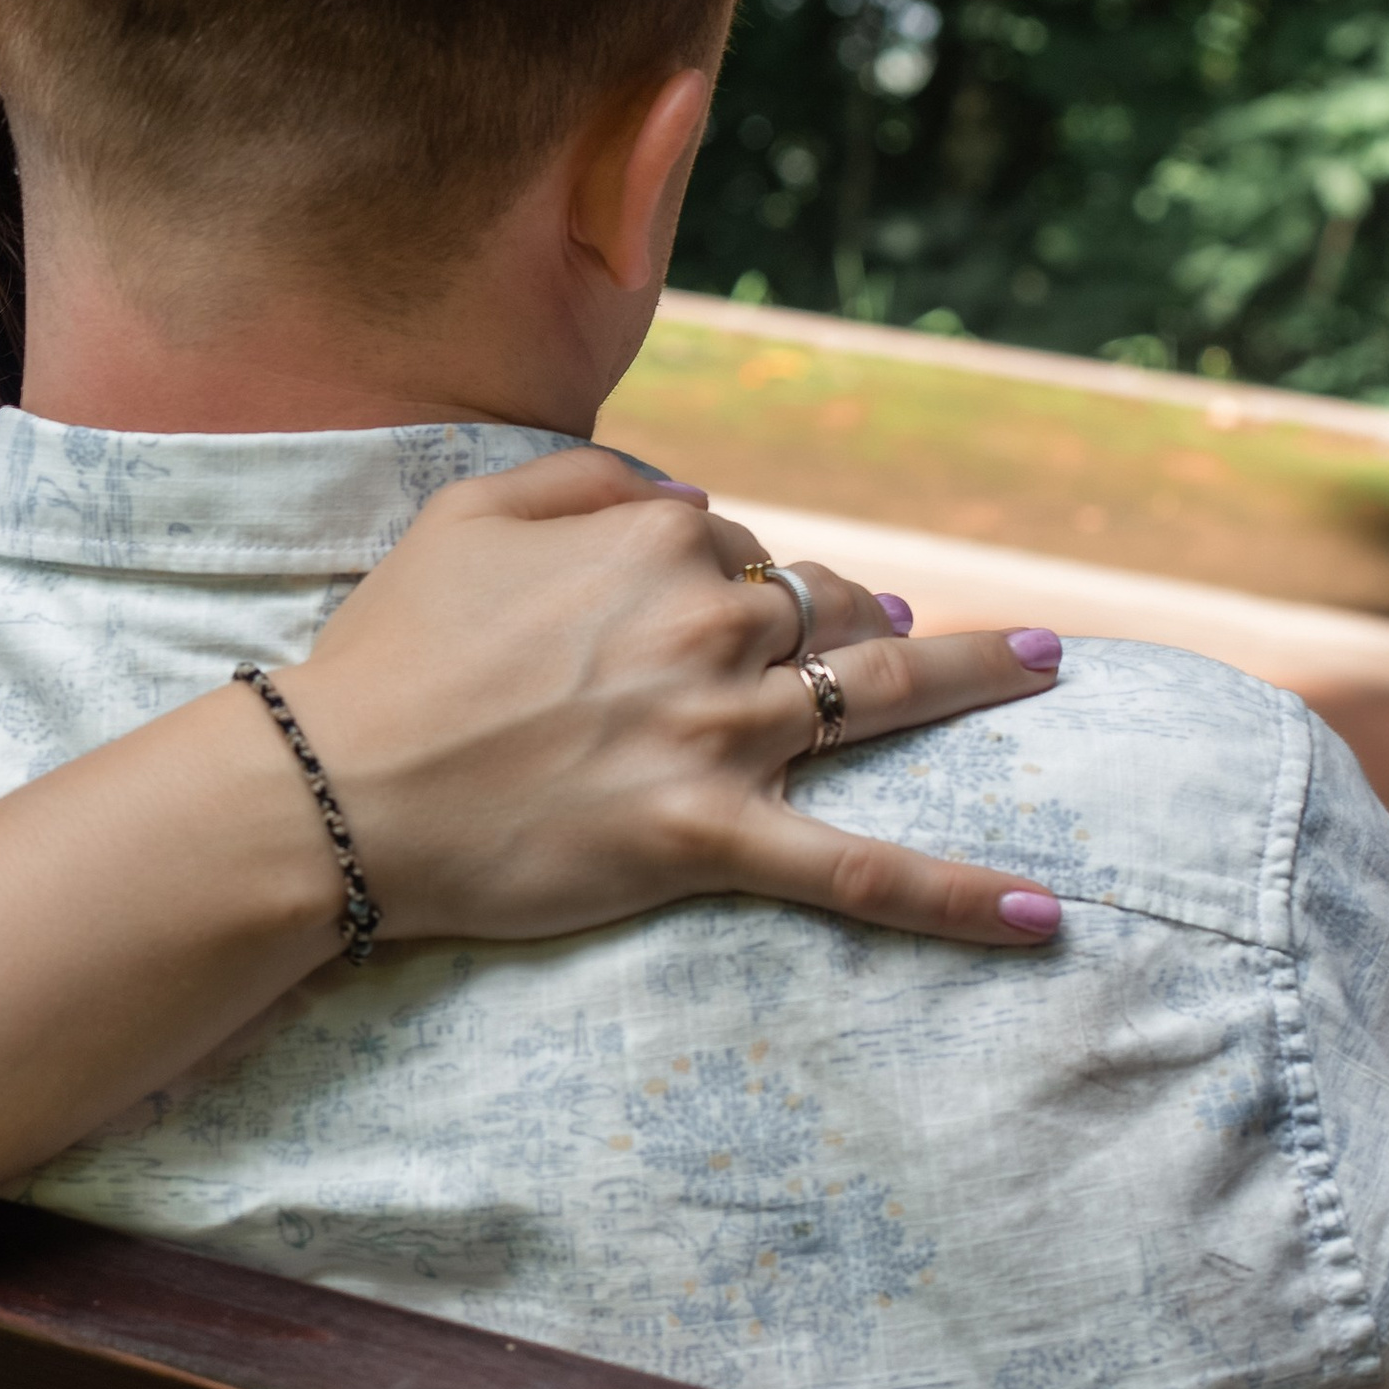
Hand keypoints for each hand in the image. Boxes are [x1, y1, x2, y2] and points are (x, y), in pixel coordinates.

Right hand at [285, 449, 1063, 953]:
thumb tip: (684, 492)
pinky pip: (856, 871)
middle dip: (856, 609)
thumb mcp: (468, 509)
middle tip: (888, 619)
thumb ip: (584, 476)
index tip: (695, 601)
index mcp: (650, 540)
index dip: (722, 568)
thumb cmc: (391, 651)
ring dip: (974, 674)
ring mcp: (718, 734)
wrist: (339, 787)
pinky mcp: (710, 839)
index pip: (731, 540)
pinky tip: (1042, 912)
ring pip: (875, 696)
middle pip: (822, 604)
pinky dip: (954, 894)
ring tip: (1049, 663)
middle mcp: (704, 624)